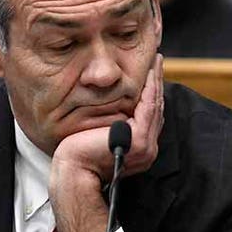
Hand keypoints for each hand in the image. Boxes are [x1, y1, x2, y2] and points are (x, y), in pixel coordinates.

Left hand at [50, 53, 165, 231]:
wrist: (75, 171)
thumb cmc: (79, 155)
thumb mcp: (99, 134)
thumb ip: (113, 123)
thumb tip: (112, 108)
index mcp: (141, 148)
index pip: (149, 115)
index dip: (152, 92)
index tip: (151, 72)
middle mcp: (148, 147)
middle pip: (156, 107)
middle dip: (157, 82)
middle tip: (157, 60)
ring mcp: (146, 145)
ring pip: (155, 105)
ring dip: (157, 81)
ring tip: (156, 61)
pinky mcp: (139, 139)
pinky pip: (148, 107)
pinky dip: (150, 88)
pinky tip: (149, 73)